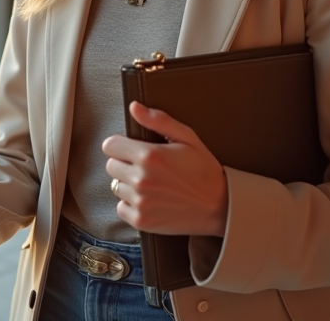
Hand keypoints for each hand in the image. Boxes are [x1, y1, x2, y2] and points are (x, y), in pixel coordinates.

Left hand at [102, 102, 228, 237]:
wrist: (219, 206)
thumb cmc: (204, 169)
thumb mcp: (187, 138)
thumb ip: (158, 121)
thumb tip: (134, 107)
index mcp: (149, 156)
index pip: (109, 146)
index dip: (120, 145)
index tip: (131, 149)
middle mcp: (141, 179)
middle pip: (111, 166)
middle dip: (124, 163)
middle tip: (146, 168)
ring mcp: (141, 202)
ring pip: (116, 187)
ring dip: (128, 184)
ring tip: (151, 184)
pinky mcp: (142, 221)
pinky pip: (121, 208)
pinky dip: (131, 204)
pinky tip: (149, 200)